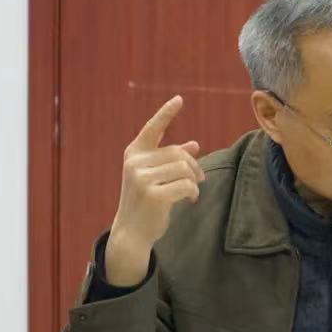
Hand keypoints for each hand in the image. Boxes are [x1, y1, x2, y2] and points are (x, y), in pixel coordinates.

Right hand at [105, 95, 203, 286]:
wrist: (131, 232)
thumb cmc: (146, 202)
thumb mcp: (155, 177)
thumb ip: (170, 160)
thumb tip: (194, 144)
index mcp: (134, 154)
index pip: (152, 129)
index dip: (166, 113)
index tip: (179, 99)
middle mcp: (135, 163)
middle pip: (177, 153)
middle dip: (193, 165)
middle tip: (200, 179)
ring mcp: (142, 178)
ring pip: (183, 168)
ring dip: (194, 180)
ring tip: (192, 191)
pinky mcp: (153, 194)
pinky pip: (186, 185)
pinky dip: (193, 192)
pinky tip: (189, 200)